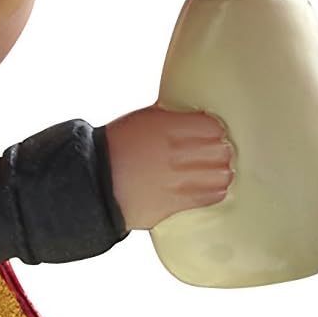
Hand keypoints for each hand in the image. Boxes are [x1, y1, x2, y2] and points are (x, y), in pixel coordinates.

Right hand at [103, 105, 233, 231]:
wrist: (96, 182)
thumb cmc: (116, 147)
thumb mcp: (141, 119)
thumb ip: (169, 116)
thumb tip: (192, 113)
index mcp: (165, 127)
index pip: (212, 127)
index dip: (214, 130)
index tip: (212, 134)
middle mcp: (174, 153)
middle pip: (220, 151)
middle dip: (221, 151)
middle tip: (218, 153)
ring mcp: (176, 180)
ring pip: (221, 175)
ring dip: (221, 172)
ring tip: (217, 171)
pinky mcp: (175, 203)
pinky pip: (210, 197)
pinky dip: (216, 191)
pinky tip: (212, 187)